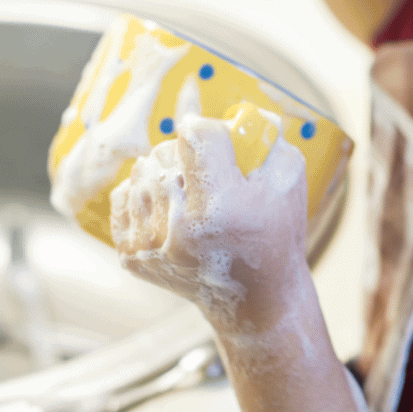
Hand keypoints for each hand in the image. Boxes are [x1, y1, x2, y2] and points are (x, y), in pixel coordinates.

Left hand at [110, 114, 308, 333]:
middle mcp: (179, 226)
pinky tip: (171, 211)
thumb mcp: (288, 178)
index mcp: (220, 205)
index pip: (193, 133)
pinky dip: (145, 196)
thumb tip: (235, 115)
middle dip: (188, 156)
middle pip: (164, 150)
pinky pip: (124, 194)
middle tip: (212, 181)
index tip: (221, 147)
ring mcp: (150, 242)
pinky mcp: (131, 254)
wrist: (254, 297)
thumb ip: (264, 134)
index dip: (212, 133)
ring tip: (193, 199)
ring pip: (143, 170)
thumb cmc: (274, 234)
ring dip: (167, 175)